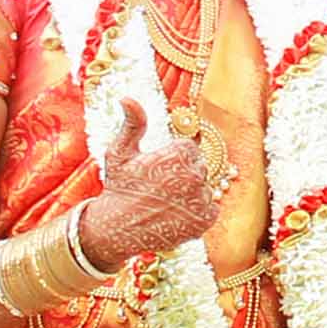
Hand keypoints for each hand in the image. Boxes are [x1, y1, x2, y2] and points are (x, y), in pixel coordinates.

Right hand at [80, 97, 221, 267]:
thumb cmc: (119, 188)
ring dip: (191, 194)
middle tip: (160, 187)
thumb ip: (133, 123)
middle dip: (183, 175)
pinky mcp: (204, 220)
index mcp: (180, 153)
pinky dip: (197, 212)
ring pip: (204, 189)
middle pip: (199, 168)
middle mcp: (195, 175)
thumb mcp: (121, 152)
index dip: (173, 158)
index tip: (157, 170)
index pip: (190, 149)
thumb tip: (127, 98)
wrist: (116, 229)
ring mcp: (201, 199)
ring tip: (166, 202)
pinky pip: (210, 209)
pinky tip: (176, 214)